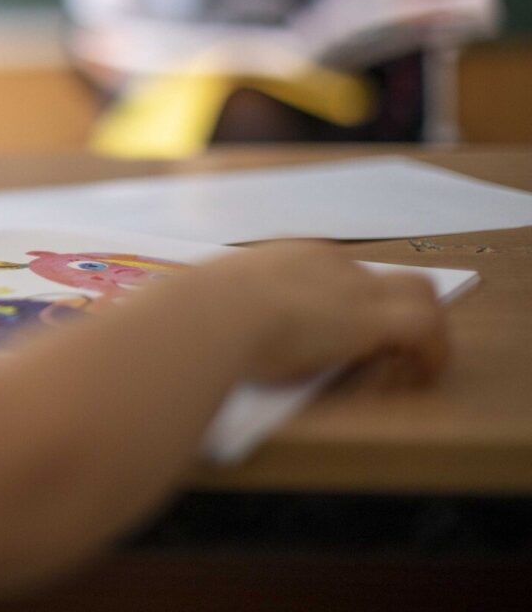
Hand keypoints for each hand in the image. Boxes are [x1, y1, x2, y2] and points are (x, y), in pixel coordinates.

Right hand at [190, 241, 448, 383]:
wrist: (213, 314)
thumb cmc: (199, 312)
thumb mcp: (211, 302)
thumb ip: (222, 306)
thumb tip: (201, 321)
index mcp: (287, 257)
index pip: (333, 271)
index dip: (342, 302)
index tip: (333, 334)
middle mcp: (328, 263)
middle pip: (378, 278)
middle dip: (386, 309)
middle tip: (382, 349)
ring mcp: (354, 288)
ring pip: (418, 291)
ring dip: (423, 325)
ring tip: (414, 363)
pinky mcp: (374, 321)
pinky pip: (427, 328)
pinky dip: (433, 352)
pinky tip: (422, 375)